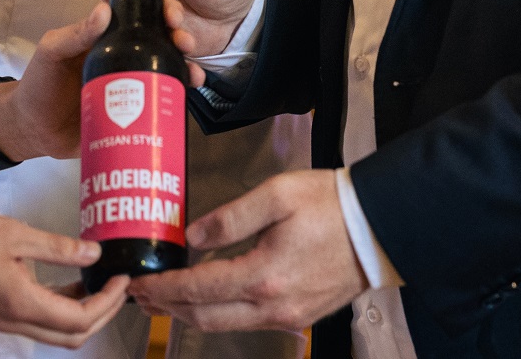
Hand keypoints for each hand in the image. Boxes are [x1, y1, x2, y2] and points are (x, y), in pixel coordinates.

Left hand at [0, 0, 204, 162]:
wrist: (33, 131)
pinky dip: (178, 98)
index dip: (161, 11)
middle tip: (186, 45)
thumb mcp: (52, 52)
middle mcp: (124, 58)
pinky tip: (188, 97)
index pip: (141, 16)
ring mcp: (131, 85)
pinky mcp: (134, 113)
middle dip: (181, 39)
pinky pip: (160, 103)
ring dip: (186, 68)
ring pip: (166, 70)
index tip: (174, 15)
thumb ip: (74, 34)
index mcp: (108, 38)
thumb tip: (105, 10)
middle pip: (161, 42)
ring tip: (194, 75)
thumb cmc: (39, 84)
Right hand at [0, 206, 131, 347]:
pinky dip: (57, 307)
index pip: (79, 320)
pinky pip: (35, 320)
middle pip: (71, 336)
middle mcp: (12, 320)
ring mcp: (1, 320)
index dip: (107, 303)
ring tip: (96, 282)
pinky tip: (64, 280)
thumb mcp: (12, 232)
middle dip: (101, 315)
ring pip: (53, 332)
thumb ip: (56, 247)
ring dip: (80, 314)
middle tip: (116, 286)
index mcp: (19, 302)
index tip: (121, 279)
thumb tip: (93, 254)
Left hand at [129, 170, 366, 333]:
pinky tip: (211, 299)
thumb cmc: (331, 205)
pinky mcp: (300, 315)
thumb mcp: (277, 195)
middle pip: (206, 317)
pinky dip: (221, 314)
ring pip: (226, 324)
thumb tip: (193, 236)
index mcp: (263, 275)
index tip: (139, 283)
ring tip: (168, 299)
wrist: (381, 227)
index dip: (164, 288)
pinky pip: (249, 322)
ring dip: (192, 314)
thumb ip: (230, 218)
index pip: (198, 289)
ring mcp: (288, 315)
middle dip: (169, 308)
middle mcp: (273, 305)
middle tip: (142, 296)